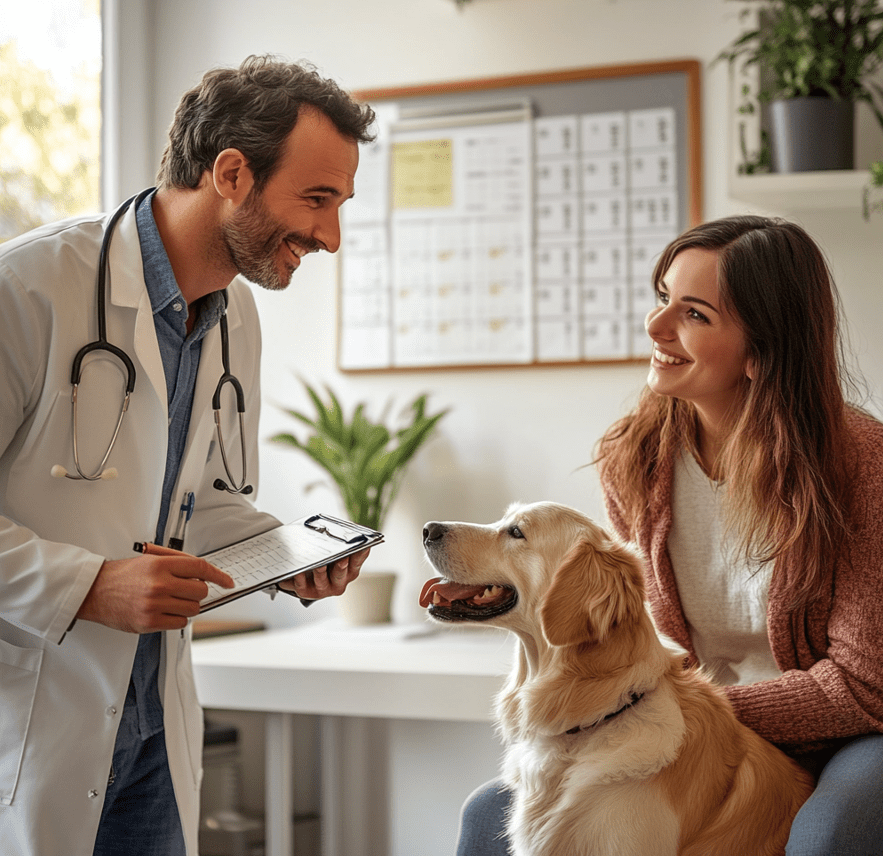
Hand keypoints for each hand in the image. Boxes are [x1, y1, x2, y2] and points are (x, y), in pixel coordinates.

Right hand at [76, 545, 234, 632]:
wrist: (94, 591)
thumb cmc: (122, 575)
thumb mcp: (149, 558)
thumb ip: (177, 563)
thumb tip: (204, 572)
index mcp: (161, 565)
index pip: (201, 568)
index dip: (218, 575)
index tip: (227, 581)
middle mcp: (159, 584)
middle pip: (200, 590)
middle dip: (197, 591)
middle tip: (185, 590)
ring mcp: (155, 604)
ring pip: (193, 609)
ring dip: (188, 606)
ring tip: (171, 601)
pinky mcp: (149, 622)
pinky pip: (180, 623)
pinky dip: (177, 619)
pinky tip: (166, 612)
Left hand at [279, 547, 369, 599]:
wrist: (304, 573)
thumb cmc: (322, 558)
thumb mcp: (333, 549)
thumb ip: (339, 541)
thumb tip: (345, 530)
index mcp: (349, 570)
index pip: (357, 561)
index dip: (360, 555)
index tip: (362, 547)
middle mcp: (339, 582)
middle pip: (341, 574)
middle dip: (341, 567)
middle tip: (342, 559)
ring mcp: (323, 589)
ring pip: (322, 582)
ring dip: (320, 573)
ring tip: (319, 565)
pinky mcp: (306, 592)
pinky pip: (302, 587)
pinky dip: (300, 579)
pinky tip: (298, 571)